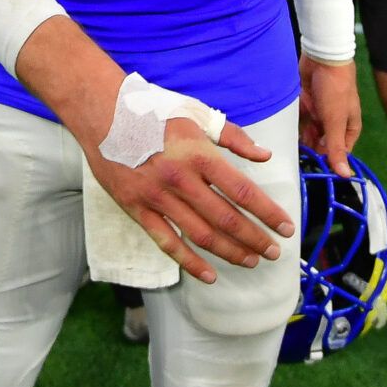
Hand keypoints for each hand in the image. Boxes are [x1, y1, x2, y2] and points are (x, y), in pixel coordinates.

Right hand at [84, 112, 295, 285]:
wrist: (101, 112)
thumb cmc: (152, 111)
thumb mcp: (195, 114)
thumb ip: (233, 136)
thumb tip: (265, 155)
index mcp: (198, 154)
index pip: (241, 191)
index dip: (267, 212)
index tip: (286, 227)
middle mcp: (180, 179)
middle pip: (225, 218)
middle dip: (254, 238)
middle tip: (273, 251)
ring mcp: (157, 197)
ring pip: (200, 234)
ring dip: (230, 252)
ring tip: (251, 260)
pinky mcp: (137, 209)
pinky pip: (167, 242)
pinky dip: (189, 262)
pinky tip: (210, 275)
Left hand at [298, 53, 360, 176]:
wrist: (322, 58)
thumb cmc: (335, 89)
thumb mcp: (336, 121)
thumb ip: (337, 149)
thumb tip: (345, 176)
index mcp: (348, 128)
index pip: (339, 153)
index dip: (328, 163)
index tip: (313, 175)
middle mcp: (334, 123)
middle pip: (322, 145)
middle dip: (312, 154)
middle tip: (295, 169)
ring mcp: (319, 114)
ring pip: (309, 135)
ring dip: (301, 143)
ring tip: (286, 158)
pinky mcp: (305, 106)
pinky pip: (298, 123)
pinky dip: (293, 130)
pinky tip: (282, 141)